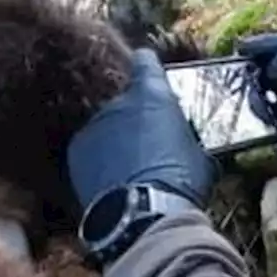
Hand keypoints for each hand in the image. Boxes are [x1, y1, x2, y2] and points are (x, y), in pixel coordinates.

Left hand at [67, 48, 218, 211]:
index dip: (147, 67)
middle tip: (149, 146)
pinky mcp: (77, 151)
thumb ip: (186, 139)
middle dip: (135, 119)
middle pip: (126, 102)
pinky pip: (91, 150)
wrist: (143, 215)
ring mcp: (94, 126)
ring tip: (132, 171)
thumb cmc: (181, 182)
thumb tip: (188, 147)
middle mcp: (119, 102)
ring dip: (116, 142)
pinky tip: (114, 183)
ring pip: (107, 128)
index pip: (145, 61)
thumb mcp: (199, 157)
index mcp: (153, 95)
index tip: (148, 72)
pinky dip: (100, 162)